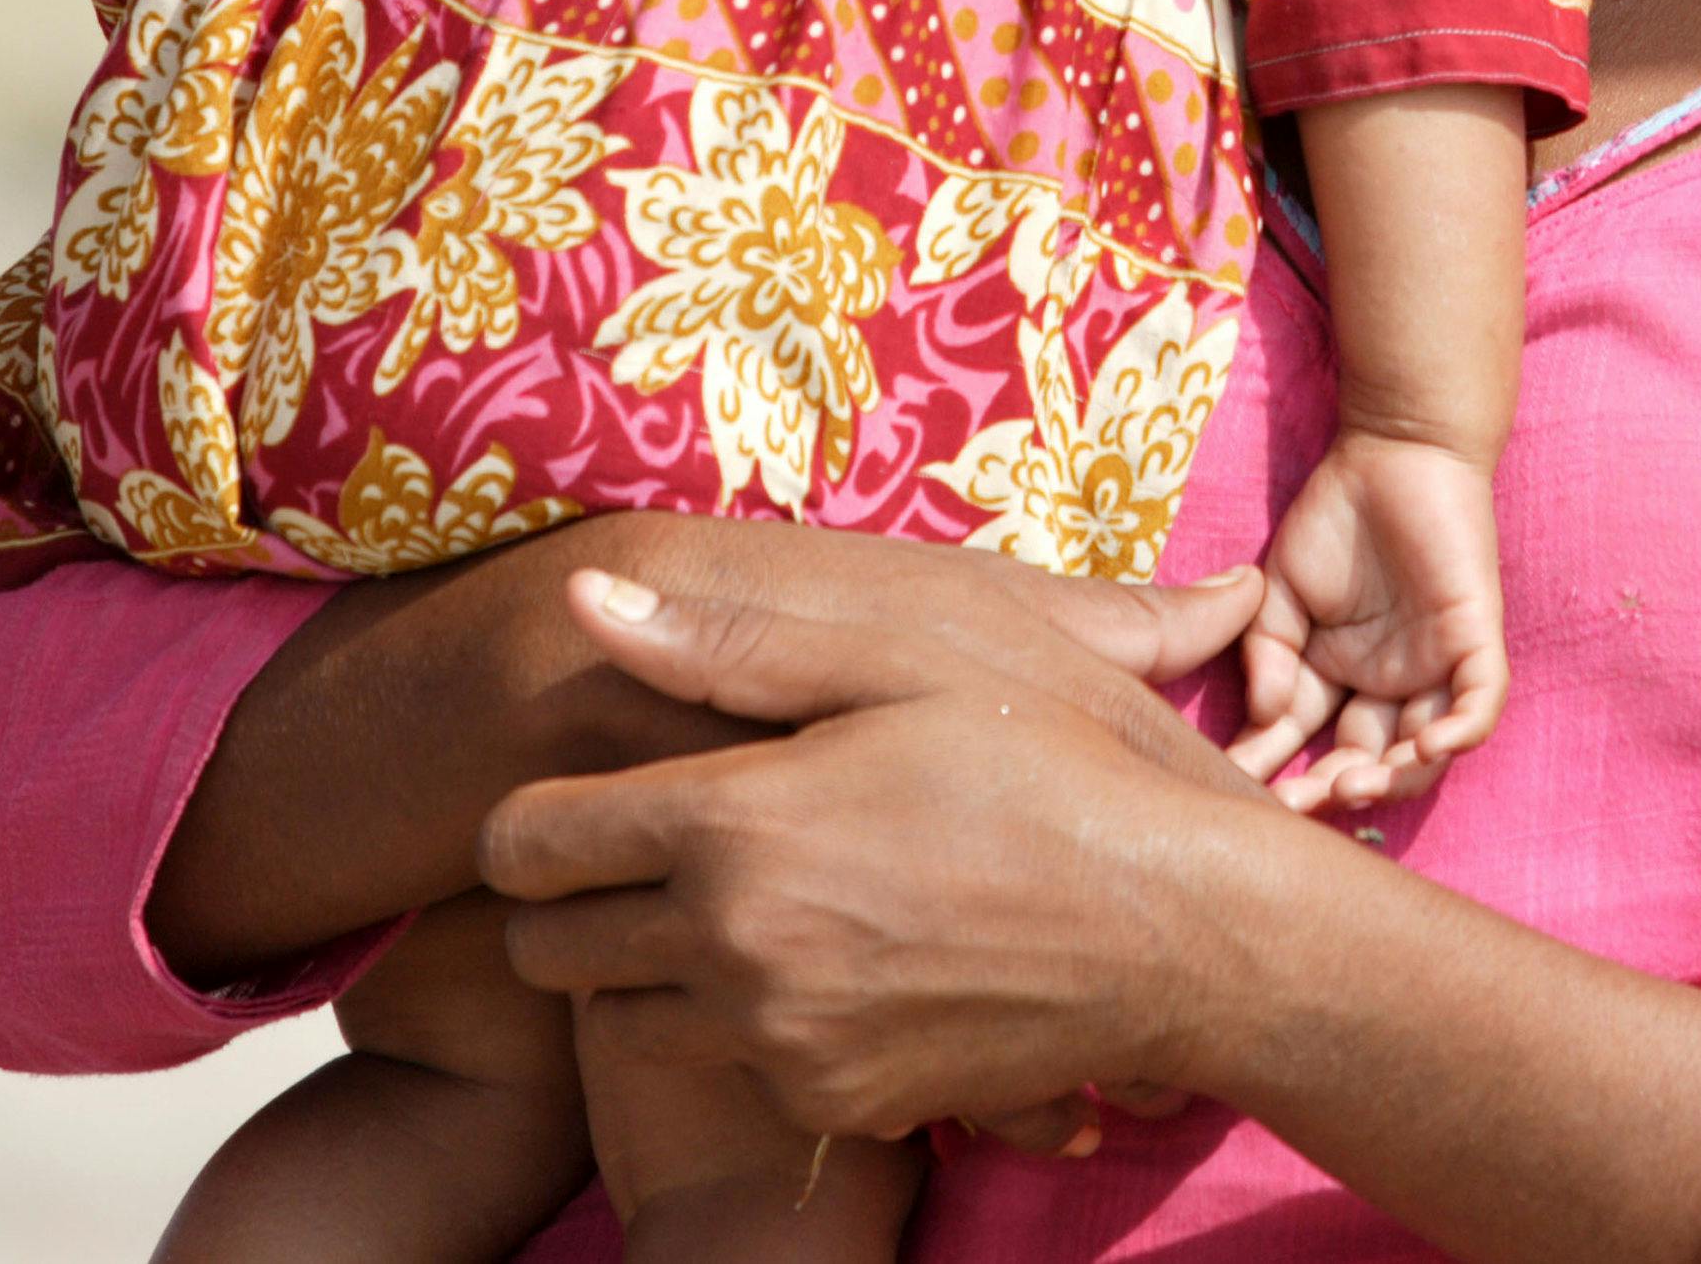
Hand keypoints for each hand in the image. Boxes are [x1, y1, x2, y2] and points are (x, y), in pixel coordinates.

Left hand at [481, 567, 1286, 1143]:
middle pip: (546, 948)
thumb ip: (727, 643)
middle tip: (647, 852)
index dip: (530, 819)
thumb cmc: (1048, 762)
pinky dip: (744, 1024)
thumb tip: (582, 600)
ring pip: (619, 1022)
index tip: (573, 803)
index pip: (529, 844)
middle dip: (571, 899)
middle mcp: (734, 947)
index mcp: (734, 824)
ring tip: (734, 905)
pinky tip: (823, 960)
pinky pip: (726, 1066)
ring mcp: (780, 1039)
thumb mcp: (902, 660)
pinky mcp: (829, 1101)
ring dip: (646, 970)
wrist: (1171, 928)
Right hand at [1230, 430, 1507, 809]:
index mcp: (1337, 679)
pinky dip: (1458, 734)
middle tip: (1297, 802)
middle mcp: (1387, 686)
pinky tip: (1424, 750)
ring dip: (1394, 778)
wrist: (1395, 445)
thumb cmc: (1337, 513)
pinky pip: (1479, 705)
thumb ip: (1267, 652)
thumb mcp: (1279, 589)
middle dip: (1331, 792)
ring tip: (1353, 786)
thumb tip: (1264, 716)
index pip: (1306, 745)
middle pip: (1366, 763)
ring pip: (1425, 751)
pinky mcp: (1475, 640)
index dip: (1274, 772)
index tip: (1235, 788)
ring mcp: (1434, 667)